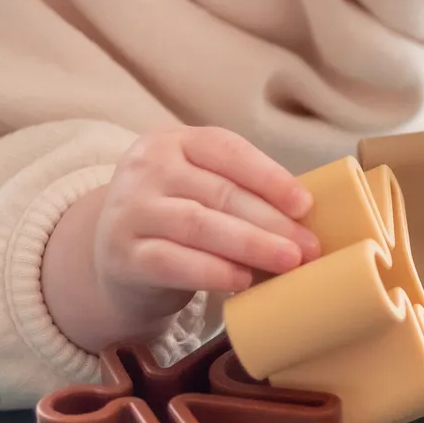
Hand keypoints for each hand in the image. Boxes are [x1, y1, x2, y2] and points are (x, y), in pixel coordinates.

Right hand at [41, 126, 318, 353]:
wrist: (114, 261)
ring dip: (251, 245)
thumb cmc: (175, 222)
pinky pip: (173, 261)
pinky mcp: (123, 254)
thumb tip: (306, 217)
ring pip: (199, 224)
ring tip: (288, 262)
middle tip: (309, 247)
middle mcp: (145, 169)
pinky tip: (242, 280)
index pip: (227, 151)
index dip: (270, 177)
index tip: (306, 205)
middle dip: (272, 221)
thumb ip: (239, 192)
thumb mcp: (198, 190)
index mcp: (172, 142)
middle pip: (220, 192)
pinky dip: (212, 271)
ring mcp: (129, 210)